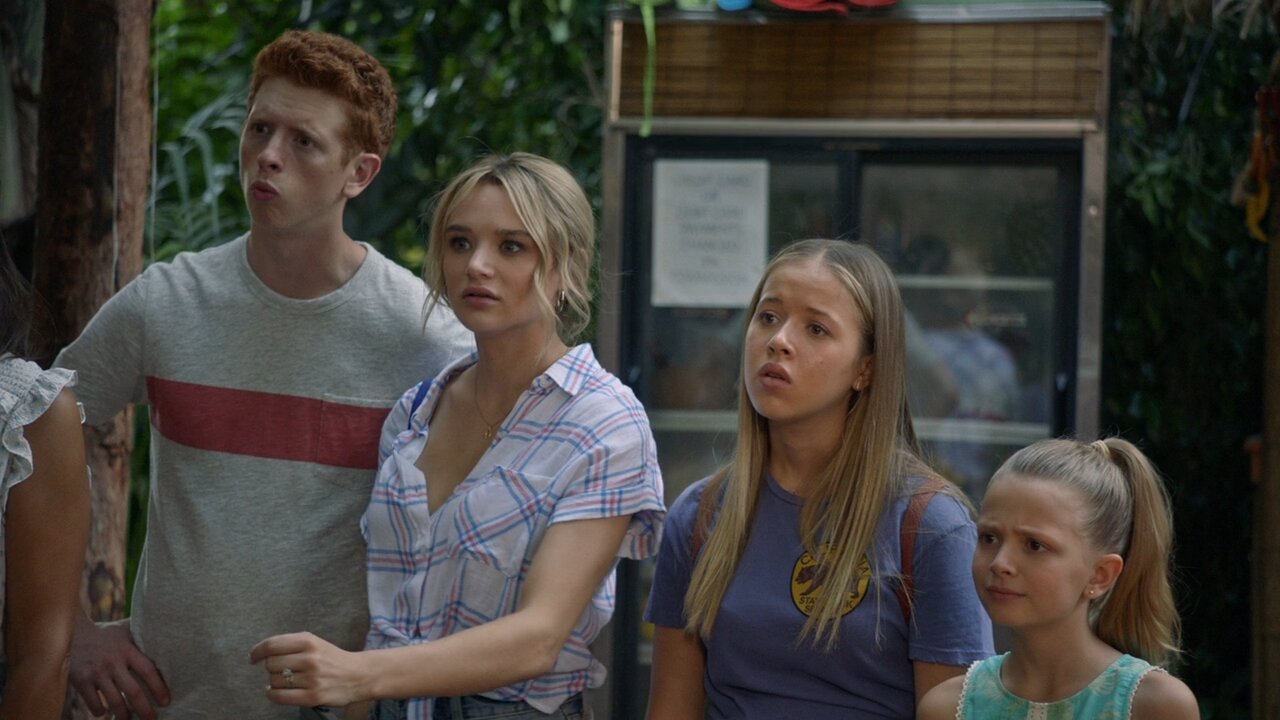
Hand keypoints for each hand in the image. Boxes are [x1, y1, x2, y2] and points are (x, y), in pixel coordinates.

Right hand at [68, 617, 169, 719]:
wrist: (72, 633)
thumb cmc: (105, 634)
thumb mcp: (125, 629)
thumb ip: (142, 634)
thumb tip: (167, 631)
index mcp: (127, 650)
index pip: (147, 670)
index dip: (158, 687)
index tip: (165, 701)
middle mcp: (113, 662)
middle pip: (133, 691)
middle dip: (144, 709)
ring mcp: (96, 673)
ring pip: (114, 701)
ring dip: (123, 715)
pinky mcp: (80, 681)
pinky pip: (93, 702)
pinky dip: (100, 711)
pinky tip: (105, 713)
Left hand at [249, 632, 369, 706]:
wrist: (358, 675)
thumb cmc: (332, 658)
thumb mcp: (315, 642)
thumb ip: (290, 643)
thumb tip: (260, 652)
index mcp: (309, 642)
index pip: (272, 645)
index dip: (257, 651)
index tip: (253, 657)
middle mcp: (310, 659)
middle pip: (271, 664)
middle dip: (271, 667)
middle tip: (280, 669)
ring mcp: (312, 679)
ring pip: (274, 681)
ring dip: (275, 682)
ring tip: (286, 680)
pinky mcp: (312, 696)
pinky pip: (280, 697)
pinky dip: (273, 694)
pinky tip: (275, 692)